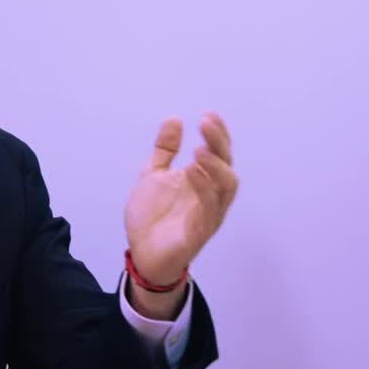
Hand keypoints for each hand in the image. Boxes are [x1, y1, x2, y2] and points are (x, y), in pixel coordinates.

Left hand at [124, 114, 237, 284]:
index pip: (218, 153)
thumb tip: (174, 119)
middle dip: (219, 143)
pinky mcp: (200, 232)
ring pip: (226, 187)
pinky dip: (204, 189)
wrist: (141, 253)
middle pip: (227, 166)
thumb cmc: (151, 216)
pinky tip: (191, 172)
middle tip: (206, 123)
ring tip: (200, 149)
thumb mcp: (153, 175)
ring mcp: (208, 213)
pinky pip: (209, 209)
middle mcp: (211, 195)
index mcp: (202, 180)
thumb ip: (164, 150)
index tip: (208, 115)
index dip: (217, 134)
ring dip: (215, 166)